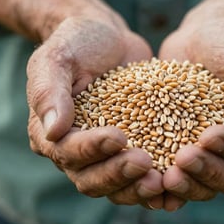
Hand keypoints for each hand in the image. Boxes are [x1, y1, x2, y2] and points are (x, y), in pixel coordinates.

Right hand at [27, 15, 164, 207]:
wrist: (106, 37)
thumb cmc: (77, 43)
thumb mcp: (57, 58)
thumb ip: (49, 92)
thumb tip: (53, 131)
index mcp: (51, 132)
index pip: (67, 152)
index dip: (91, 149)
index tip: (118, 137)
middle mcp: (76, 149)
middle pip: (91, 178)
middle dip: (118, 173)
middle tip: (145, 163)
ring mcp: (105, 151)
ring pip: (116, 183)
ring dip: (137, 186)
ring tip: (163, 180)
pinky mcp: (132, 144)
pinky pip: (140, 171)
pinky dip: (155, 179)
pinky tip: (175, 178)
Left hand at [158, 0, 223, 206]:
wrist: (204, 33)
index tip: (207, 136)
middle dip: (206, 171)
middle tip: (181, 161)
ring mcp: (208, 148)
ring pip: (204, 181)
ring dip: (187, 184)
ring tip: (163, 177)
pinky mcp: (181, 142)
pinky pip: (177, 169)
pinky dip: (166, 181)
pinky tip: (151, 182)